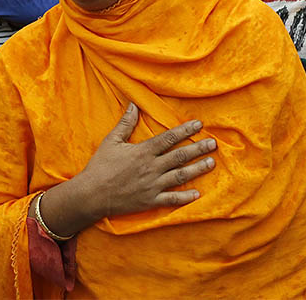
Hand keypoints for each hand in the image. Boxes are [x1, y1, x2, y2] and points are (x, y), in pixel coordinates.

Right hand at [40, 104, 215, 238]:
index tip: (199, 125)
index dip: (185, 130)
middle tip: (214, 144)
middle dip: (198, 149)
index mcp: (142, 151)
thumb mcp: (111, 141)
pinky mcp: (150, 201)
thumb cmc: (100, 166)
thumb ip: (125, 123)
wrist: (91, 194)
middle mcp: (151, 168)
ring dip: (197, 169)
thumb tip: (134, 105)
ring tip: (211, 163)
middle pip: (179, 156)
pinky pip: (171, 199)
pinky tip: (197, 193)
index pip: (168, 138)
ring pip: (180, 176)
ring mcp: (152, 185)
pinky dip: (185, 197)